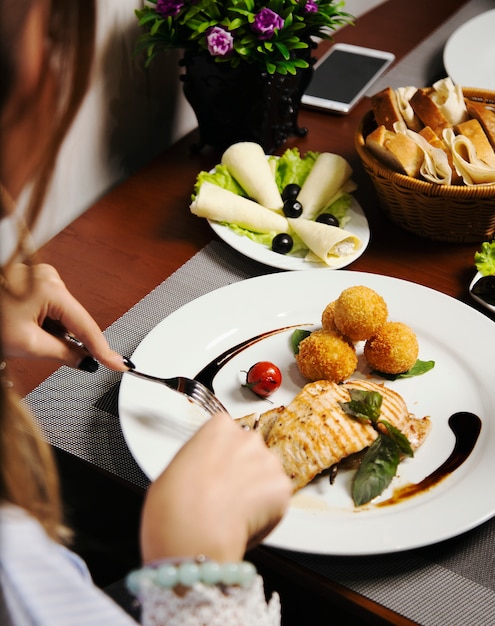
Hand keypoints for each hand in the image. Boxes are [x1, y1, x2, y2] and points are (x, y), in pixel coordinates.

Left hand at [0, 263, 126, 370]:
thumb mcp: (28, 344)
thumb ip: (64, 353)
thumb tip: (85, 360)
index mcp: (51, 287)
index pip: (87, 325)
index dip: (104, 349)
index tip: (120, 364)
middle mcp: (49, 277)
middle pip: (75, 319)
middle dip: (69, 339)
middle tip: (53, 353)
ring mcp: (41, 278)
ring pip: (63, 316)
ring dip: (54, 332)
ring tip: (27, 337)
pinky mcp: (34, 283)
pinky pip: (52, 309)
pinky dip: (46, 324)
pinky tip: (29, 329)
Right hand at [140, 412, 291, 563]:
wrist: (192, 528)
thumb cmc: (175, 502)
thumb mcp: (176, 466)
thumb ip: (199, 461)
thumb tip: (202, 474)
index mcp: (219, 426)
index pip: (229, 436)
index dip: (222, 459)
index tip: (217, 473)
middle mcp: (247, 437)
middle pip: (251, 453)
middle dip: (242, 473)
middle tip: (226, 496)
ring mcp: (268, 460)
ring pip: (266, 476)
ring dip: (256, 492)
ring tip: (234, 513)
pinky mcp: (282, 486)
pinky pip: (278, 500)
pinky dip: (267, 513)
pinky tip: (246, 522)